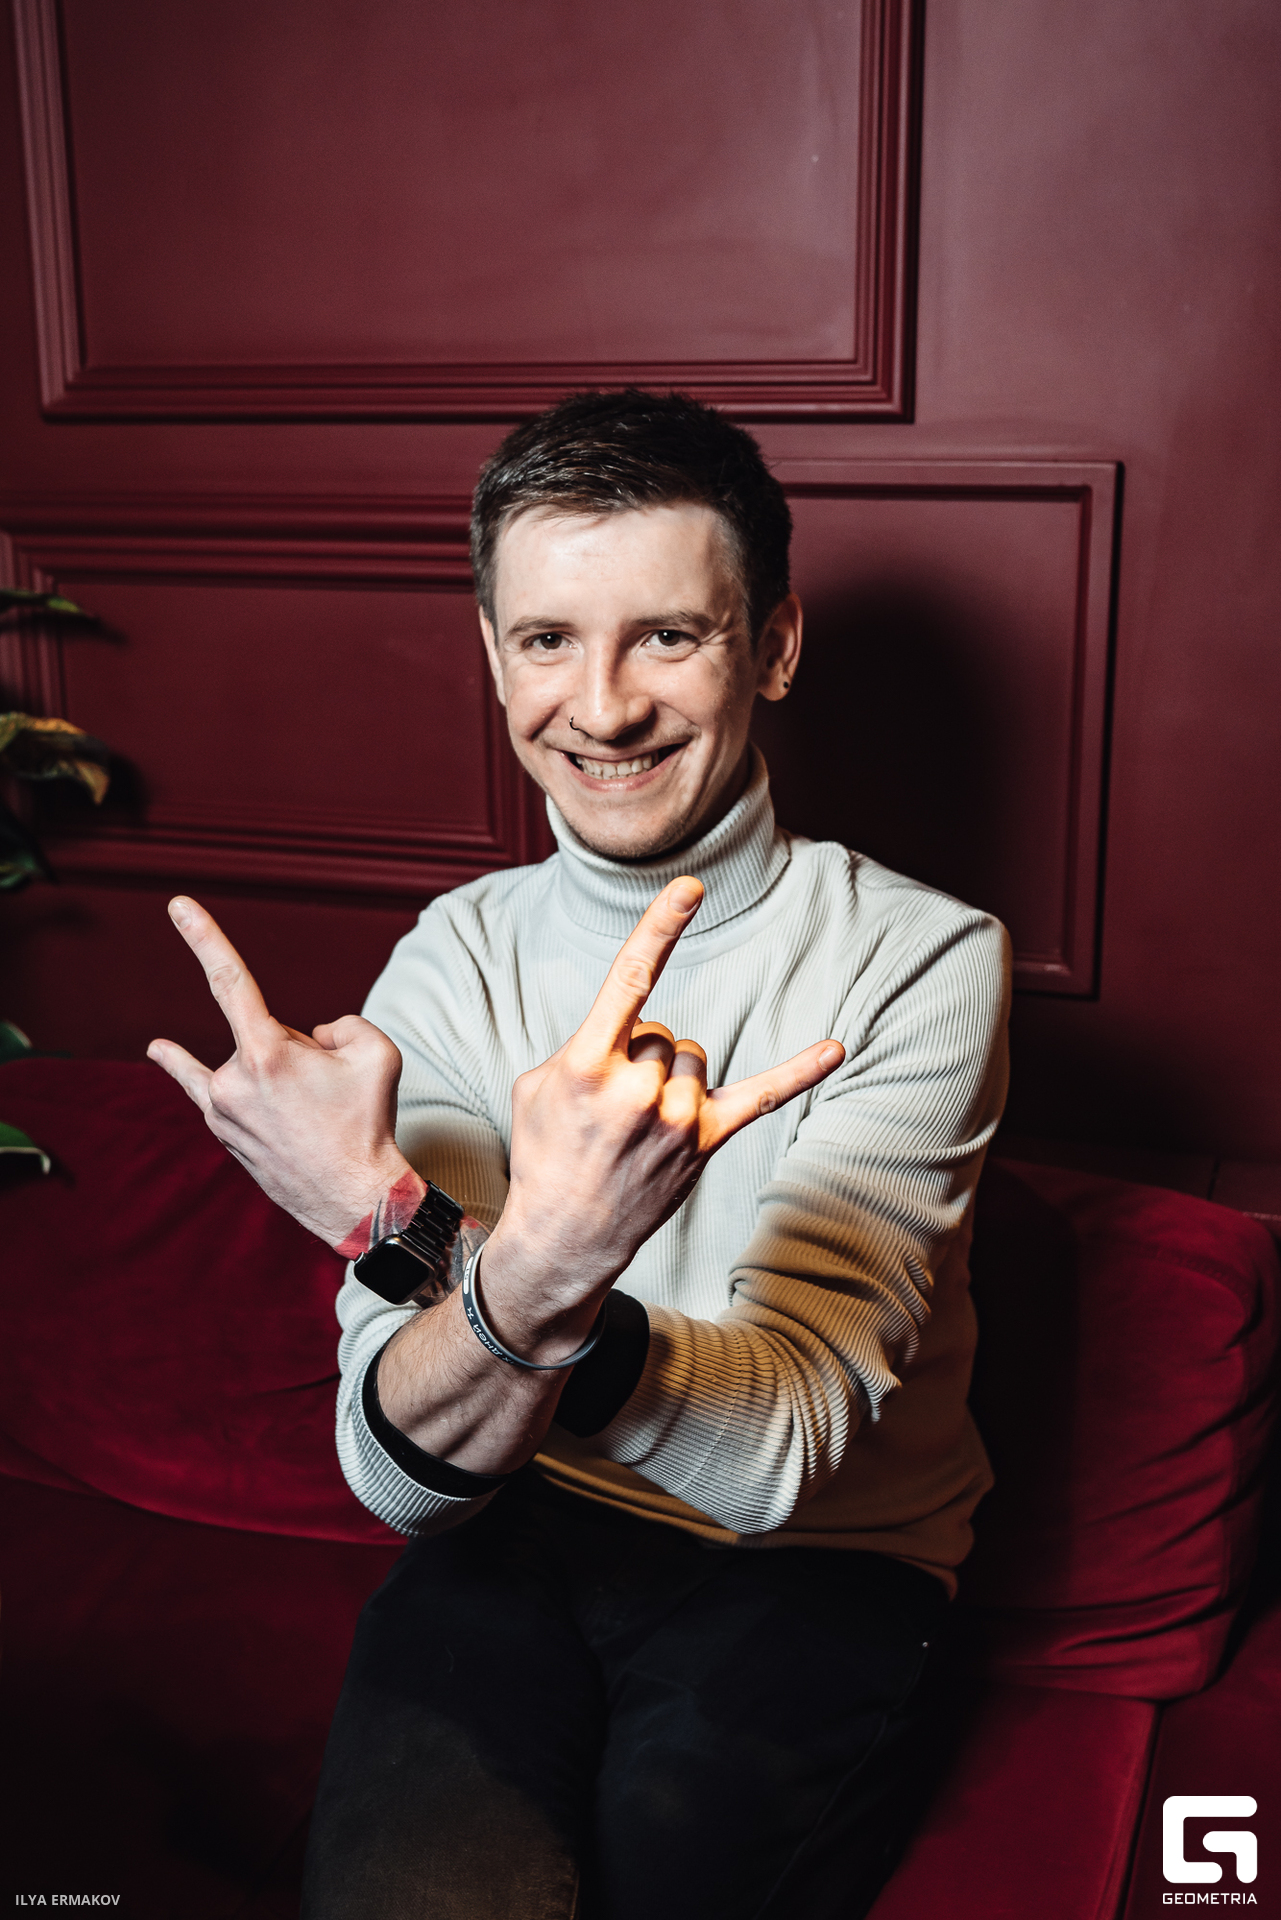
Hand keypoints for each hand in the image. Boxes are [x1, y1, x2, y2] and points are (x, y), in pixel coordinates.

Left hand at [147, 896, 419, 1249]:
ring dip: (276, 1074)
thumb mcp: (378, 1052)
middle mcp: (233, 1079)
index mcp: (268, 1052)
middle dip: (297, 1048)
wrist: (352, 1199)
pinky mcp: (222, 1132)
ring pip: (248, 1064)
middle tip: (327, 1092)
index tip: (177, 905)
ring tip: (302, 1106)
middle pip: (264, 1033)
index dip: (204, 937)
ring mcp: (222, 1109)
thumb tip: (312, 1036)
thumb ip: (343, 1023)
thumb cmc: (368, 1125)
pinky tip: (158, 1047)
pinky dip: (194, 1070)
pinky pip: (211, 1090)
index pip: (230, 980)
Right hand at [478, 876, 844, 1351]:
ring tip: (638, 1127)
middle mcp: (637, 1088)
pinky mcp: (706, 1142)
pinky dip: (800, 1070)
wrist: (564, 1238)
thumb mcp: (537, 1085)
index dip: (661, 927)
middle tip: (609, 1111)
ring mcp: (677, 1118)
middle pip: (662, 1031)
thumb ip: (583, 1044)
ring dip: (670, 1080)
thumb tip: (632, 1034)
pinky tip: (835, 1048)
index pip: (630, 980)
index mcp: (585, 1064)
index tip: (692, 886)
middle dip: (637, 1058)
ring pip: (693, 1057)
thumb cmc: (546, 1153)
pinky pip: (761, 1096)